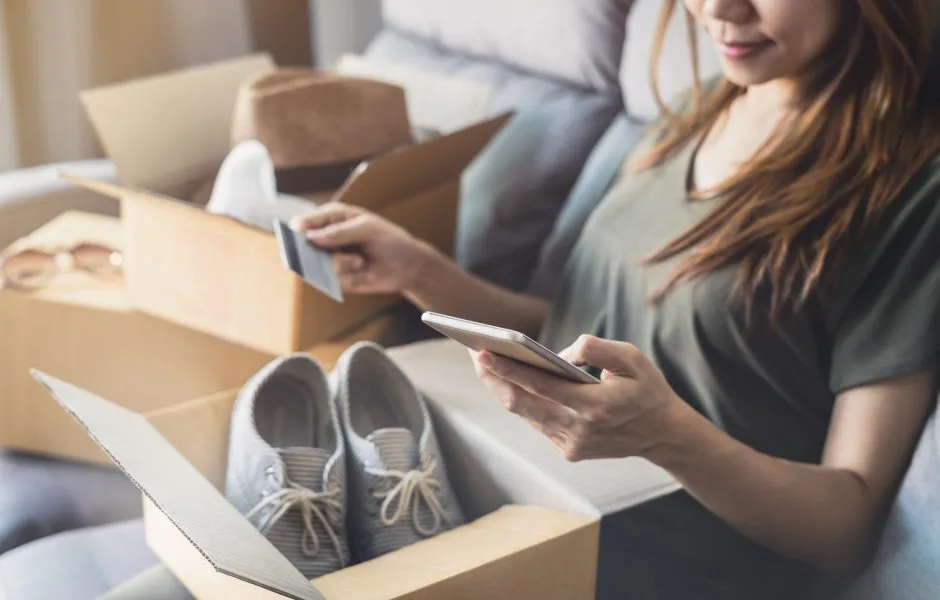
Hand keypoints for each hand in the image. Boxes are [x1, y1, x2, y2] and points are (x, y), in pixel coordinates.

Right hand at [291, 203, 435, 294]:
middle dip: (312, 252)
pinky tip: (361, 271)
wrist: (407, 267)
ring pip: (316, 266)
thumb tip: (311, 238)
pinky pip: (330, 280)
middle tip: (321, 253)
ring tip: (359, 262)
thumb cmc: (389, 240)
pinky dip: (346, 277)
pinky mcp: (335, 278)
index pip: (306, 221)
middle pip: (302, 246)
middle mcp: (326, 238)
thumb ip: (340, 232)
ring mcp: (329, 259)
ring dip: (338, 265)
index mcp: (332, 218)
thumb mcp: (368, 229)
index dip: (300, 226)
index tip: (299, 231)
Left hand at [470, 335, 684, 460]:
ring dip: (503, 389)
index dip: (508, 370)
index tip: (483, 353)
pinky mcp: (569, 451)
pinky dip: (521, 402)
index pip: (540, 386)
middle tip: (474, 353)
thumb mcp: (632, 358)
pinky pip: (537, 423)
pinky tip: (507, 382)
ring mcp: (572, 444)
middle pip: (522, 404)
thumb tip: (559, 353)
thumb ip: (596, 348)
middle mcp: (579, 429)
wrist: (663, 434)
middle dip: (494, 378)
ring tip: (484, 364)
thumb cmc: (647, 389)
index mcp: (595, 406)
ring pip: (525, 415)